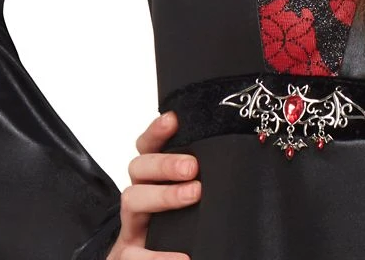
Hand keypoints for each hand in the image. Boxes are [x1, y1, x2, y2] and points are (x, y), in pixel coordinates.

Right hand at [105, 110, 201, 258]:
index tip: (173, 119)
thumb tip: (238, 171)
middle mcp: (139, 197)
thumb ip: (201, 185)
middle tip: (192, 166)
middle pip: (138, 167)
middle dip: (164, 163)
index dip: (156, 131)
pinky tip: (181, 258)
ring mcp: (131, 225)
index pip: (148, 147)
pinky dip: (156, 256)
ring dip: (163, 194)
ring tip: (193, 195)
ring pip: (132, 198)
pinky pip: (131, 255)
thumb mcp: (191, 205)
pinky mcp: (126, 255)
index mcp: (153, 181)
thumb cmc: (181, 233)